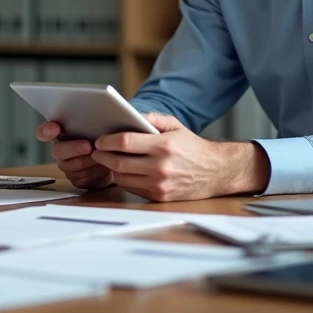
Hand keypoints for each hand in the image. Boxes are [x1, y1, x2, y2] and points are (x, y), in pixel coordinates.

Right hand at [36, 122, 112, 189]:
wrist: (111, 159)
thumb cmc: (101, 139)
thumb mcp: (97, 128)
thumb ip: (91, 123)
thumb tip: (97, 116)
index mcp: (60, 133)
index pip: (43, 132)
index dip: (46, 130)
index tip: (55, 128)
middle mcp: (60, 149)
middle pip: (57, 150)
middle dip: (72, 148)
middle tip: (88, 146)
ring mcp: (66, 165)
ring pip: (69, 165)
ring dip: (85, 160)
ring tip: (99, 156)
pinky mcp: (75, 178)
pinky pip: (79, 177)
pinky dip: (91, 171)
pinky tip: (100, 166)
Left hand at [90, 113, 269, 201]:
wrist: (215, 172)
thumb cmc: (193, 147)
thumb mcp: (176, 126)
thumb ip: (152, 118)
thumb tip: (129, 115)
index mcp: (163, 145)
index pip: (125, 142)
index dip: (107, 141)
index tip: (99, 140)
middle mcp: (160, 167)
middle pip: (118, 162)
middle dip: (102, 156)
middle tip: (96, 151)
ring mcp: (159, 184)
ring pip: (122, 177)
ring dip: (111, 168)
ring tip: (108, 160)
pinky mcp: (159, 196)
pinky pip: (131, 188)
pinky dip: (124, 179)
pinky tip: (123, 171)